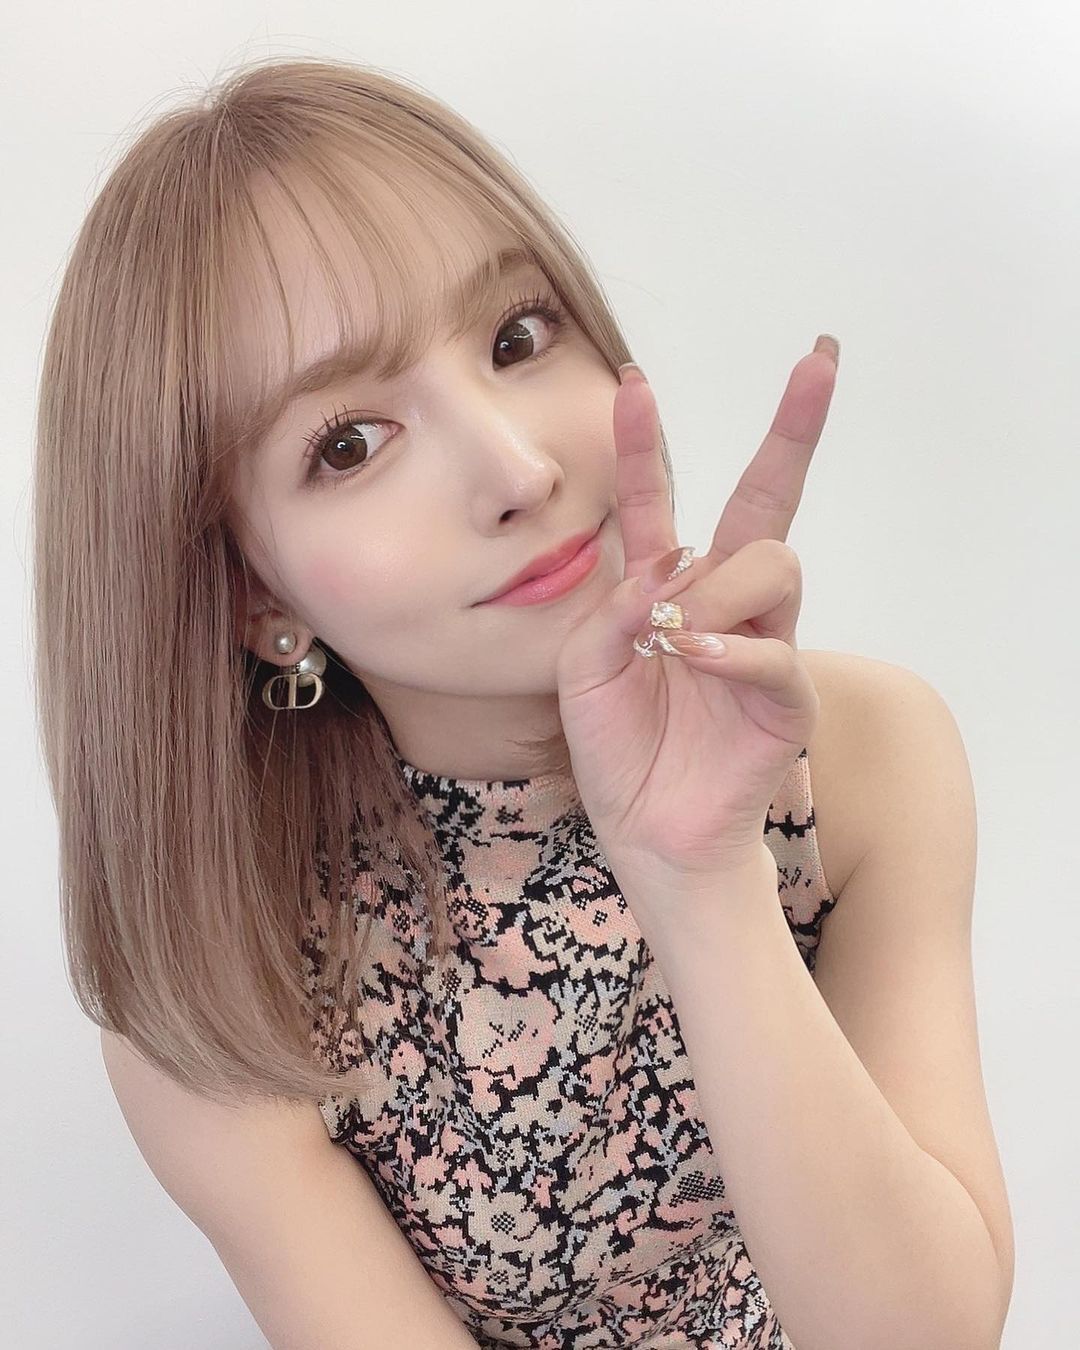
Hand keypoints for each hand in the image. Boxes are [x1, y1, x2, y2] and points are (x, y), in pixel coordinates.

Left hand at [555, 338, 838, 882]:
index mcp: (666, 590)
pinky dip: (733, 649)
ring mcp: (763, 646)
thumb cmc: (617, 748)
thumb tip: (662, 567)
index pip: (661, 502)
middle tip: (819, 360)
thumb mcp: (580, 673)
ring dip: (719, 585)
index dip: (644, 445)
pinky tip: (692, 655)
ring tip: (675, 633)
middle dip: (793, 428)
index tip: (632, 381)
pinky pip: (776, 653)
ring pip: (774, 565)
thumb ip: (610, 613)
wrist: (649, 831)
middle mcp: (722, 604)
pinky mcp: (787, 699)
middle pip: (766, 502)